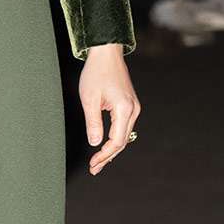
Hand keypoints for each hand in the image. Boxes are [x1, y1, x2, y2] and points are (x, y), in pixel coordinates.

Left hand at [80, 44, 139, 175]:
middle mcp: (133, 110)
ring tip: (98, 163)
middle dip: (108, 156)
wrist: (106, 54)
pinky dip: (115, 139)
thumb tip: (95, 143)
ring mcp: (134, 107)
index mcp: (124, 109)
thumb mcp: (89, 99)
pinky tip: (105, 147)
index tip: (92, 164)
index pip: (116, 141)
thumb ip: (93, 122)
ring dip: (111, 149)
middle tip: (94, 169)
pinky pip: (124, 127)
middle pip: (123, 141)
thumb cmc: (96, 73)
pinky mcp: (129, 105)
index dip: (104, 155)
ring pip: (125, 136)